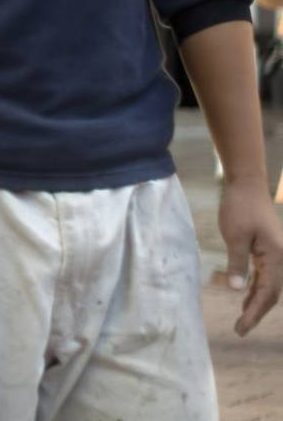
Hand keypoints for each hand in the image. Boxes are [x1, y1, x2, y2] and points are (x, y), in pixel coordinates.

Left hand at [218, 178, 282, 334]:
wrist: (246, 184)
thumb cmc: (239, 207)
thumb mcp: (234, 235)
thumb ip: (237, 262)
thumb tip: (238, 290)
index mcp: (274, 257)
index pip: (267, 293)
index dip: (254, 312)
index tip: (241, 327)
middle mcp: (279, 258)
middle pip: (272, 293)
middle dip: (257, 311)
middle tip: (240, 328)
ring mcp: (274, 253)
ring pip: (269, 285)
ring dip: (257, 301)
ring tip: (243, 317)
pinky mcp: (267, 248)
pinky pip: (265, 274)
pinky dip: (256, 287)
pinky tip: (246, 294)